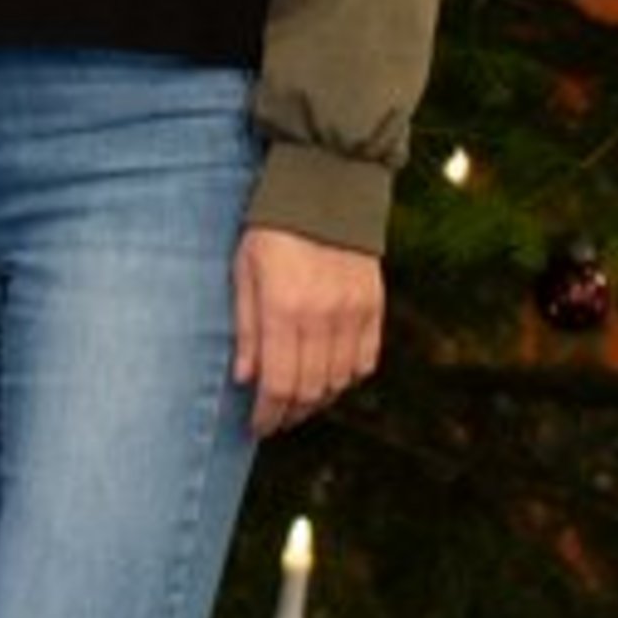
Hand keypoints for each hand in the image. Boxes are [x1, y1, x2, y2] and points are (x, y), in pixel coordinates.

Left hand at [233, 223, 381, 435]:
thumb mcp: (243, 271)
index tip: (257, 426)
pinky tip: (329, 379)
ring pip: (339, 382)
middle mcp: (321, 316)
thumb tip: (245, 379)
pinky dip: (347, 379)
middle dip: (289, 413)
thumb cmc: (271, 230)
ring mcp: (352, 313)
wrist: (326, 191)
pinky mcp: (374, 307)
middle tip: (275, 420)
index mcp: (282, 308)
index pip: (278, 383)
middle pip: (310, 390)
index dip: (267, 414)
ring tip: (298, 403)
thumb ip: (245, 328)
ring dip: (318, 400)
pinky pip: (365, 361)